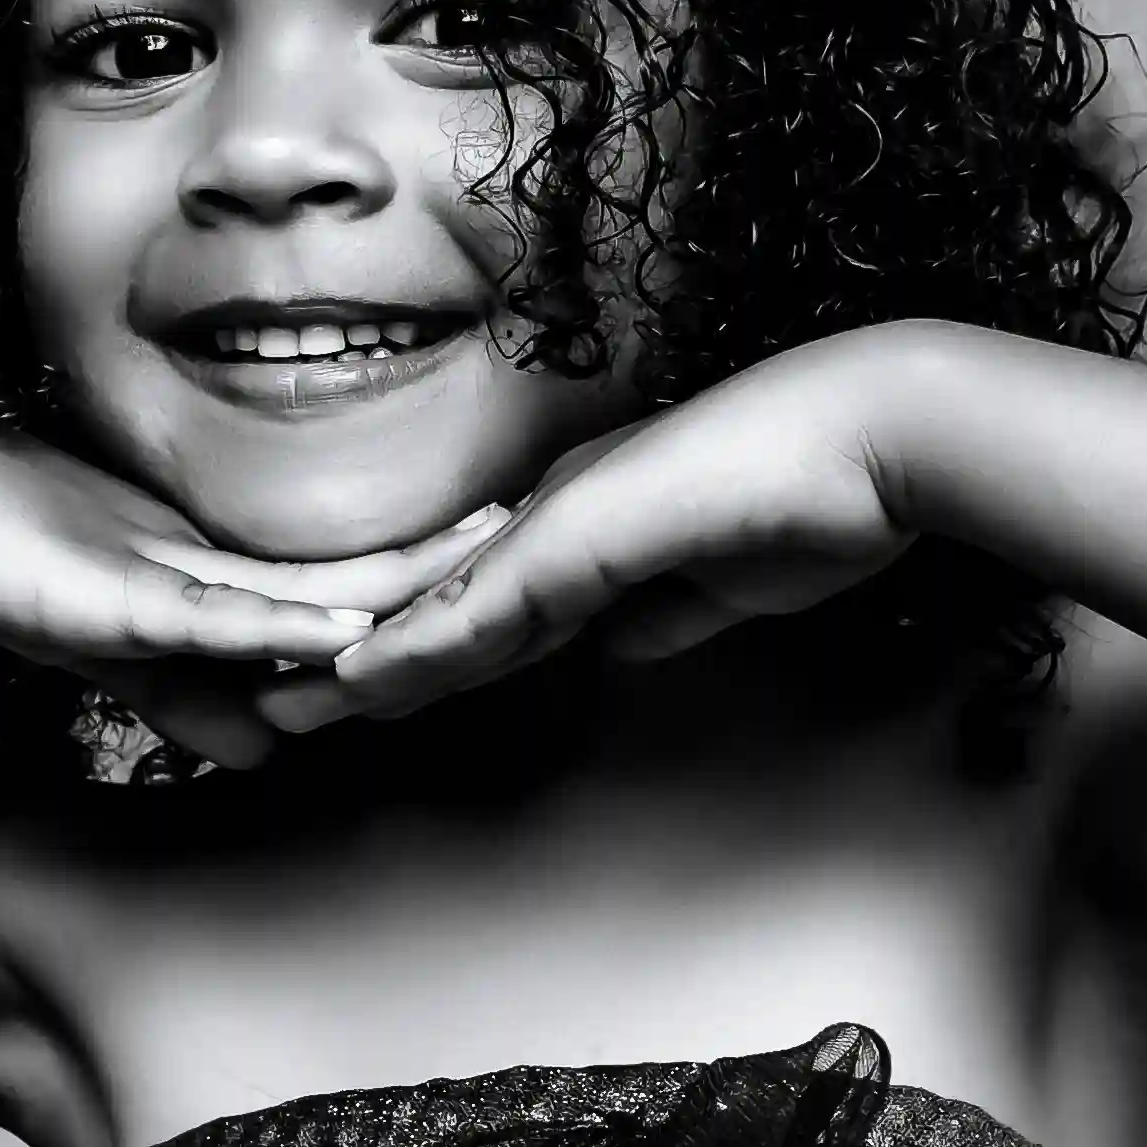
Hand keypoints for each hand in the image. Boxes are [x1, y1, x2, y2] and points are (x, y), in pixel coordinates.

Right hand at [0, 377, 506, 768]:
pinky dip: (286, 627)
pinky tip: (351, 632)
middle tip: (566, 559)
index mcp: (219, 580)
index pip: (356, 599)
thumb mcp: (107, 644)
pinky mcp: (111, 590)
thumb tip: (268, 751)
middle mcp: (210, 567)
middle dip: (459, 584)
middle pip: (365, 582)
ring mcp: (165, 572)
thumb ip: (184, 693)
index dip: (438, 604)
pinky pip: (217, 614)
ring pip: (313, 590)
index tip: (534, 599)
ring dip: (406, 588)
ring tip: (500, 570)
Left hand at [268, 338, 928, 734]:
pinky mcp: (578, 531)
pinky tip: (357, 680)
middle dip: (355, 664)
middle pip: (434, 608)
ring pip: (434, 608)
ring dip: (354, 667)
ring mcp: (560, 518)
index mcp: (589, 528)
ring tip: (276, 707)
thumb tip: (612, 648)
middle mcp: (555, 514)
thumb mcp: (722, 587)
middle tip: (274, 707)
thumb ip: (659, 615)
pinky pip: (480, 605)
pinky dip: (415, 648)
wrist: (872, 440)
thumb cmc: (821, 503)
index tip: (367, 704)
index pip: (486, 613)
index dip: (421, 662)